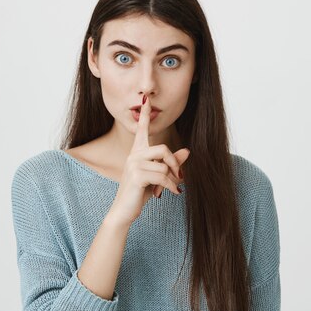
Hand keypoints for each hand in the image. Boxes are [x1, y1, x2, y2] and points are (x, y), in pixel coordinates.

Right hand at [109, 95, 189, 226]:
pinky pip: (162, 176)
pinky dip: (171, 186)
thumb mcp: (158, 177)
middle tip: (179, 176)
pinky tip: (172, 193)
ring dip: (172, 180)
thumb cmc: (140, 193)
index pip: (141, 130)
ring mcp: (133, 165)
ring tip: (170, 189)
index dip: (144, 115)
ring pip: (164, 165)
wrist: (124, 211)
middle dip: (174, 163)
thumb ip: (171, 163)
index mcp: (137, 153)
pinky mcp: (137, 175)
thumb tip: (186, 150)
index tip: (145, 99)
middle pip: (163, 148)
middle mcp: (133, 155)